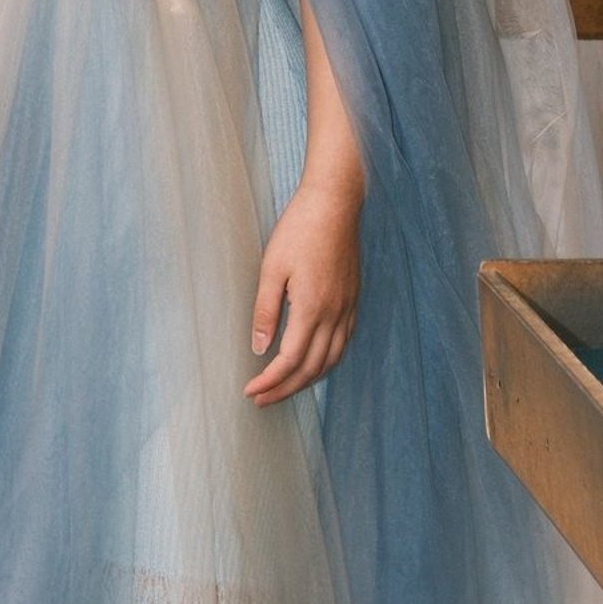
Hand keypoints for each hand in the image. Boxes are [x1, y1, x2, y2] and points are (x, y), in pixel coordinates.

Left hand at [245, 169, 362, 405]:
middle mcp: (334, 315)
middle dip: (285, 389)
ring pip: (330, 361)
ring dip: (306, 380)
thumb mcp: (271, 266)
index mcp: (311, 308)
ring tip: (282, 387)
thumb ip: (265, 310)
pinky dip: (325, 362)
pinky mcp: (352, 301)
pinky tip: (311, 361)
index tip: (250, 391)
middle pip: (311, 369)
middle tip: (260, 399)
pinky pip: (342, 344)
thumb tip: (258, 348)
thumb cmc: (299, 229)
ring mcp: (347, 309)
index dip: (269, 381)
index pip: (290, 361)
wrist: (334, 204)